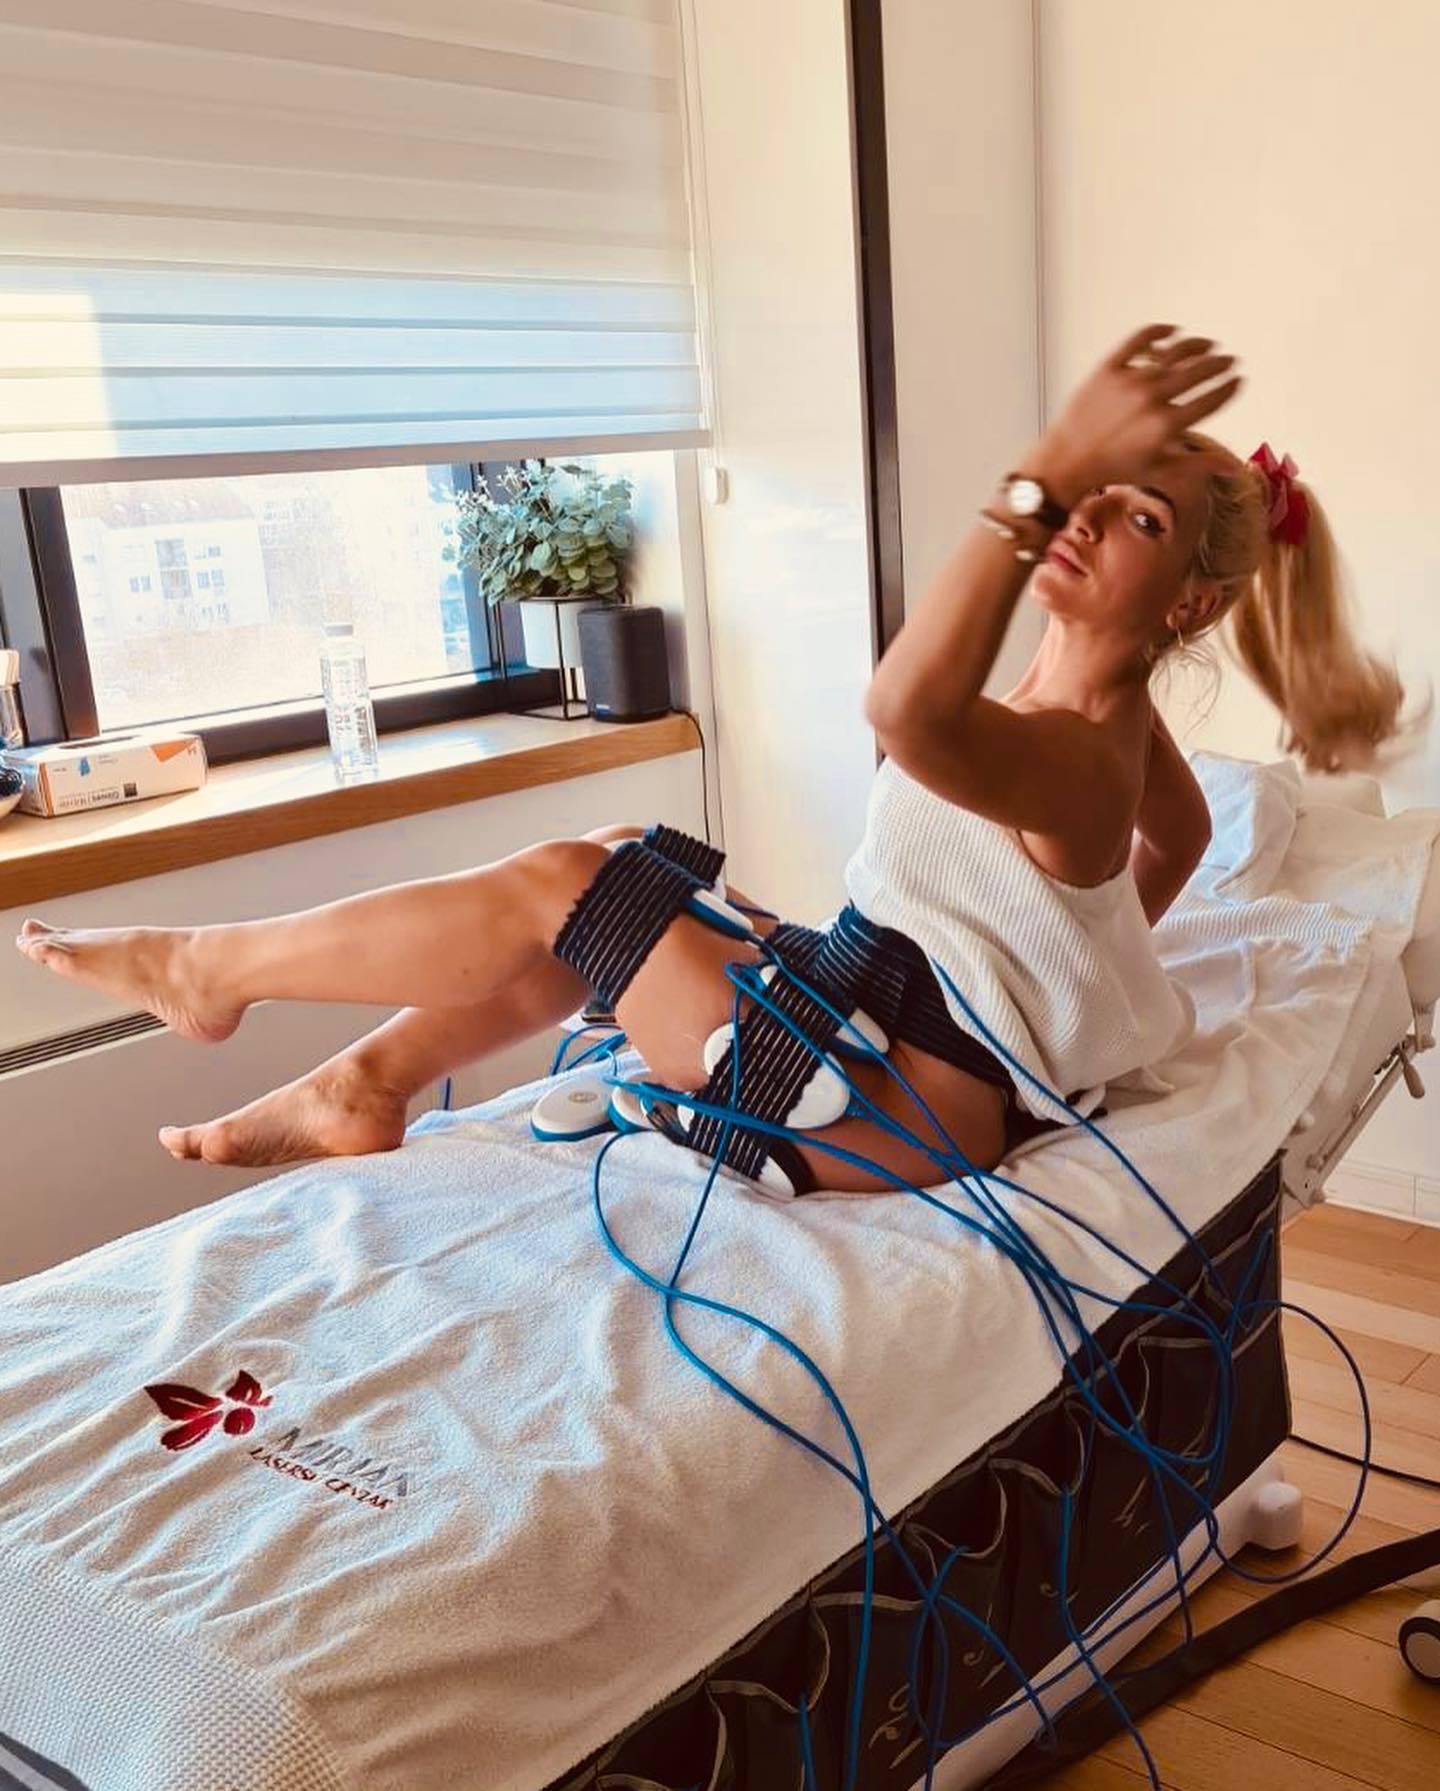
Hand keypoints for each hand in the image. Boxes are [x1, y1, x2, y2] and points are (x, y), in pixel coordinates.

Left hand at [1027, 325, 1242, 505]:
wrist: (1067, 460)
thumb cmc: (1115, 469)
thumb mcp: (1159, 471)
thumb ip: (1198, 465)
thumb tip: (1234, 468)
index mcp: (1167, 426)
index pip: (1211, 398)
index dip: (1229, 388)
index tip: (1238, 380)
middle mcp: (1152, 399)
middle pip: (1199, 371)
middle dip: (1220, 364)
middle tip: (1228, 360)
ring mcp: (1130, 380)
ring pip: (1175, 351)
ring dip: (1197, 346)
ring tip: (1208, 345)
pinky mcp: (1109, 368)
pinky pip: (1139, 339)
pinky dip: (1159, 332)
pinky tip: (1172, 332)